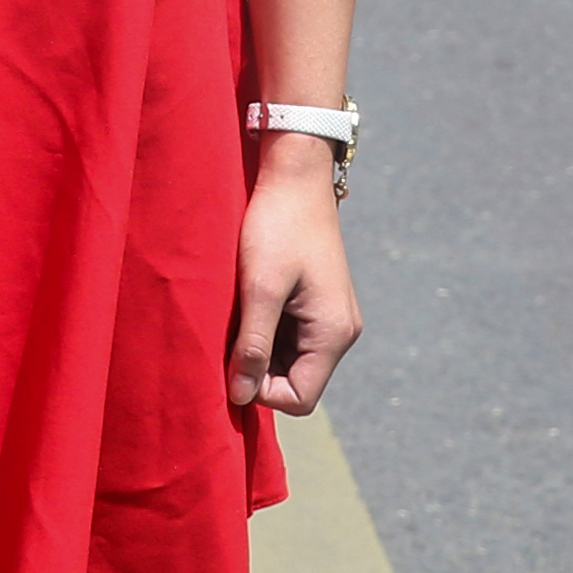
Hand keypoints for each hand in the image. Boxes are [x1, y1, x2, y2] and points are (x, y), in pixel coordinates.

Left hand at [230, 157, 360, 417]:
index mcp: (333, 333)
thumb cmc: (278, 226)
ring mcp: (332, 316)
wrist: (296, 174)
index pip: (299, 398)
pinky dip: (267, 330)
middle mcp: (341, 331)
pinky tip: (250, 302)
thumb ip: (252, 344)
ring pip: (290, 359)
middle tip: (230, 333)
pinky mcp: (320, 303)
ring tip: (240, 312)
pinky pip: (292, 337)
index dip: (260, 391)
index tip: (232, 359)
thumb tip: (240, 396)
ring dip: (260, 347)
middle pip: (296, 381)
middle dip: (259, 368)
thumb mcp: (260, 287)